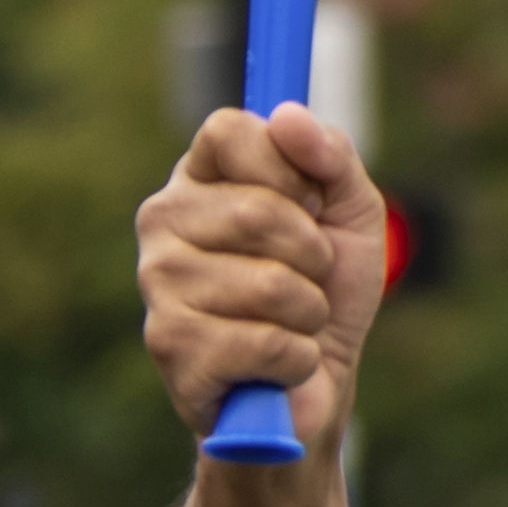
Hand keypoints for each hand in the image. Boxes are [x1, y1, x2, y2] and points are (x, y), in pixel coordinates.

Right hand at [135, 105, 387, 455]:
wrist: (311, 389)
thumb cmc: (325, 294)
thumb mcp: (350, 214)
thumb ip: (331, 157)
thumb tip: (288, 116)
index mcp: (200, 179)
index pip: (229, 131)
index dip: (287, 168)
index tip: (309, 202)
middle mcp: (162, 223)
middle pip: (257, 210)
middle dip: (314, 256)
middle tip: (307, 279)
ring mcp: (157, 286)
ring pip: (269, 285)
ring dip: (308, 312)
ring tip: (290, 324)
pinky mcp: (170, 348)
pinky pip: (266, 342)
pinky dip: (296, 358)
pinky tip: (276, 367)